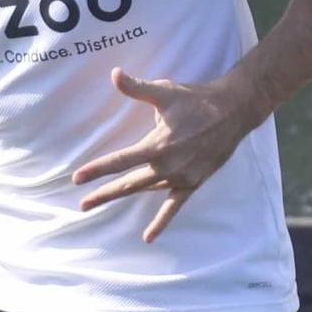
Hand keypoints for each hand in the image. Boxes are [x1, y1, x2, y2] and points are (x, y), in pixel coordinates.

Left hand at [72, 68, 261, 242]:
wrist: (233, 112)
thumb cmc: (195, 100)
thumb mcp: (165, 91)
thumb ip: (137, 88)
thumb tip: (114, 74)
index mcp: (158, 145)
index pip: (120, 160)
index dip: (97, 169)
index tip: (78, 178)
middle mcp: (167, 166)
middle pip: (128, 183)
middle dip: (104, 194)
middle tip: (83, 204)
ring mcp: (180, 177)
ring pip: (146, 191)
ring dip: (124, 197)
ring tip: (102, 203)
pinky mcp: (192, 183)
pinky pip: (173, 206)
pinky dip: (161, 222)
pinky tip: (148, 237)